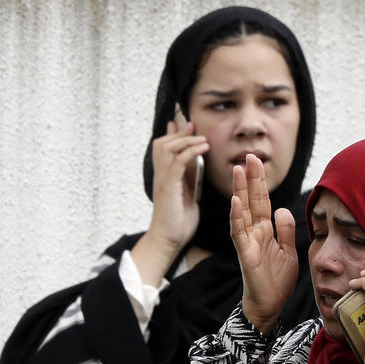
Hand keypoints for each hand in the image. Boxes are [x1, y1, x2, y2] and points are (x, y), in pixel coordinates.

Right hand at [147, 120, 209, 251]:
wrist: (169, 239)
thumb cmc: (179, 220)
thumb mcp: (187, 193)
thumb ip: (189, 176)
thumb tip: (195, 160)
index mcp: (165, 176)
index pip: (164, 147)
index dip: (174, 134)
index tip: (188, 124)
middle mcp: (161, 175)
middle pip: (163, 143)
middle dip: (179, 133)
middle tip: (194, 127)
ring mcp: (163, 180)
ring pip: (168, 148)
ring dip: (186, 140)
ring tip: (202, 138)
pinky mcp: (168, 187)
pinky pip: (177, 162)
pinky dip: (190, 151)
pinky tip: (203, 148)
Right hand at [230, 154, 298, 334]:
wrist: (270, 305)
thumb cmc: (276, 281)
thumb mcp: (289, 251)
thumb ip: (285, 230)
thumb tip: (283, 208)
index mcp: (266, 230)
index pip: (263, 201)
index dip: (261, 182)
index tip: (257, 162)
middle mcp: (254, 232)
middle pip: (252, 201)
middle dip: (251, 179)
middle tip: (249, 155)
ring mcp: (248, 242)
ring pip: (242, 212)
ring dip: (240, 191)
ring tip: (238, 170)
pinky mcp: (245, 254)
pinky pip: (239, 233)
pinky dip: (237, 218)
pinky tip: (235, 203)